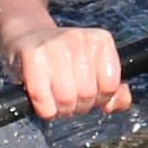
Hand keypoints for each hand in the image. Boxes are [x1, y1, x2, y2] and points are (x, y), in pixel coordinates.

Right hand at [10, 20, 129, 119]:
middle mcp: (79, 39)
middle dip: (78, 106)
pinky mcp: (32, 57)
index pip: (110, 86)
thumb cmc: (63, 60)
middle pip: (88, 94)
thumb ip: (112, 88)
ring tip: (56, 99)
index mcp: (100, 41)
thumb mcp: (93, 68)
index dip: (99, 99)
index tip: (87, 93)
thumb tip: (121, 103)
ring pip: (67, 100)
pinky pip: (45, 103)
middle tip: (68, 98)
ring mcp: (55, 46)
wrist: (26, 37)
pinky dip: (45, 110)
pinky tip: (42, 100)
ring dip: (61, 109)